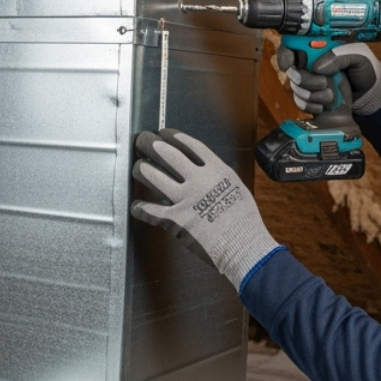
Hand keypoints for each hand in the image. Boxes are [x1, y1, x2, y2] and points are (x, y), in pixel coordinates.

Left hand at [130, 129, 279, 289]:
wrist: (244, 247)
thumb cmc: (244, 223)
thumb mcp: (236, 189)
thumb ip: (218, 177)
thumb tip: (204, 169)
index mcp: (217, 171)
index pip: (189, 145)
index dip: (172, 136)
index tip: (164, 133)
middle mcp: (199, 181)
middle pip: (167, 154)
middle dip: (150, 144)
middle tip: (142, 141)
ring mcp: (185, 200)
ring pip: (153, 176)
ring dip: (141, 169)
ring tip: (138, 167)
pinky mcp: (175, 220)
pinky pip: (150, 211)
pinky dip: (140, 208)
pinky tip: (137, 206)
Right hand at [275, 42, 380, 115]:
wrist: (370, 92)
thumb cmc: (365, 69)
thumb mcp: (359, 56)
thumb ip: (339, 56)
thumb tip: (317, 67)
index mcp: (319, 47)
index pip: (291, 45)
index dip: (285, 54)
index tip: (289, 65)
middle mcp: (309, 63)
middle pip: (291, 70)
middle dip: (303, 80)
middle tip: (323, 83)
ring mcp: (308, 81)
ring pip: (294, 88)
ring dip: (310, 95)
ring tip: (331, 95)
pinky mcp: (309, 98)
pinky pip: (299, 103)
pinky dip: (310, 106)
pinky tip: (325, 106)